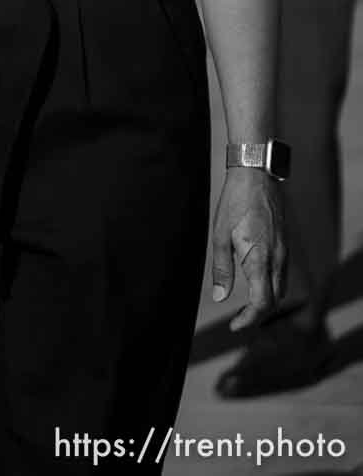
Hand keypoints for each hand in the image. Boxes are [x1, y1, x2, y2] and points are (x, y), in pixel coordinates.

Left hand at [211, 167, 286, 331]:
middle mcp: (277, 259)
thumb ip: (221, 269)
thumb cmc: (234, 204)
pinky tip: (255, 285)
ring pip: (280, 289)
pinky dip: (270, 287)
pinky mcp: (284, 245)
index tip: (235, 326)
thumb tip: (220, 297)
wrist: (257, 177)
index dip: (249, 319)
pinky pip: (281, 275)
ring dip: (265, 302)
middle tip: (237, 321)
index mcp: (260, 259)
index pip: (262, 303)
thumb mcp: (219, 236)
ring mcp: (284, 252)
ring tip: (244, 308)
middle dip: (256, 315)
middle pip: (274, 300)